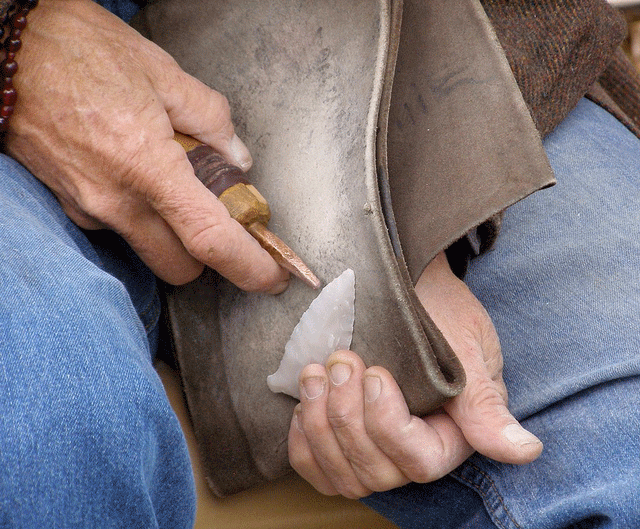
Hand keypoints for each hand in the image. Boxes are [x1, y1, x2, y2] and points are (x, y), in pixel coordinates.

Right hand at [7, 0, 288, 289]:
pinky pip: (120, 227)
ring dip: (174, 235)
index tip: (271, 278)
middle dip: (209, 257)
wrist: (3, 49)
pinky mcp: (70, 204)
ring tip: (178, 182)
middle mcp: (115, 202)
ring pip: (149, 251)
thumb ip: (210, 119)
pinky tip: (141, 173)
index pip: (209, 241)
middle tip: (225, 219)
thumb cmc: (77, 50)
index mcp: (148, 168)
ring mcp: (88, 208)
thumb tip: (236, 155)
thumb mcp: (161, 72)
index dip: (248, 268)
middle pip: (180, 267)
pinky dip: (143, 214)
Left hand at [288, 252, 541, 497]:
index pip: (420, 461)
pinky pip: (316, 469)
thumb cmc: (437, 307)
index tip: (374, 373)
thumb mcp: (465, 343)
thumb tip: (526, 451)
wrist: (401, 283)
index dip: (388, 424)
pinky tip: (304, 404)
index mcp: (455, 431)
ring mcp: (377, 446)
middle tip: (340, 362)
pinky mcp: (345, 437)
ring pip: (343, 475)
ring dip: (320, 426)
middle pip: (377, 473)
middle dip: (347, 417)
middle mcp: (416, 447)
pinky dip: (302, 443)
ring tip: (315, 374)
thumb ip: (485, 401)